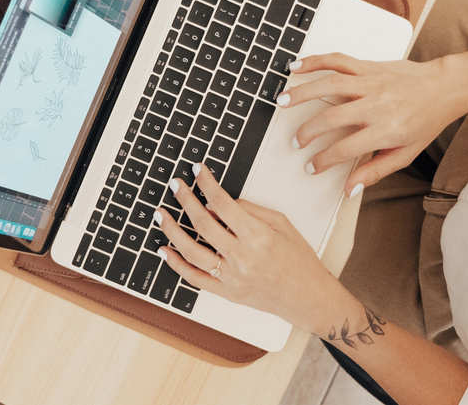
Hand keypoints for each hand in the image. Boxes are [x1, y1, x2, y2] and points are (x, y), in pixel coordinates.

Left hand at [156, 163, 349, 334]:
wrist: (306, 296)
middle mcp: (242, 257)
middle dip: (185, 200)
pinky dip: (176, 264)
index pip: (222, 203)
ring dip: (172, 230)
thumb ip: (250, 210)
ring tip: (161, 214)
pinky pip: (194, 278)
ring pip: (191, 251)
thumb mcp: (282, 224)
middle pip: (203, 223)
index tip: (197, 171)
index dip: (206, 183)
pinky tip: (164, 250)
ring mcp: (231, 277)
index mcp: (258, 236)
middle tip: (175, 185)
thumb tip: (219, 203)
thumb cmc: (298, 260)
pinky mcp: (226, 292)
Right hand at [277, 53, 467, 194]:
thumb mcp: (405, 154)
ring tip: (282, 101)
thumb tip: (350, 189)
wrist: (444, 87)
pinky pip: (338, 61)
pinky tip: (297, 66)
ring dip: (302, 93)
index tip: (311, 166)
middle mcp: (376, 104)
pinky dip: (315, 61)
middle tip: (296, 141)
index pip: (344, 149)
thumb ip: (375, 171)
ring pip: (329, 85)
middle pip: (331, 118)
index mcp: (385, 130)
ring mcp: (371, 82)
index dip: (323, 160)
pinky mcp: (369, 66)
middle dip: (307, 131)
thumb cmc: (425, 121)